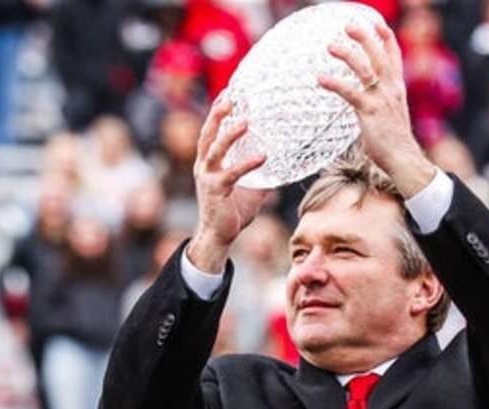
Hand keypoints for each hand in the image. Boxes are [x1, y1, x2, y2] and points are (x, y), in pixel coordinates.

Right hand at [189, 98, 269, 272]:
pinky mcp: (215, 191)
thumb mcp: (251, 190)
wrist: (219, 235)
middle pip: (208, 134)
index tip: (227, 93)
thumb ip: (263, 176)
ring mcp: (208, 178)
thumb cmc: (232, 211)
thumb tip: (283, 168)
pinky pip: (232, 174)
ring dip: (229, 134)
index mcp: (210, 162)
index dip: (218, 113)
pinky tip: (262, 156)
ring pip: (215, 150)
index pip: (211, 131)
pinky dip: (247, 165)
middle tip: (229, 98)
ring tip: (244, 121)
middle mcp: (205, 166)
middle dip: (217, 115)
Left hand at [319, 23, 434, 197]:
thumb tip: (368, 98)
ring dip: (348, 54)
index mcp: (397, 89)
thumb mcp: (392, 114)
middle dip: (365, 37)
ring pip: (365, 69)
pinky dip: (335, 83)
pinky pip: (350, 93)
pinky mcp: (369, 112)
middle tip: (349, 25)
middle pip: (379, 55)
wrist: (403, 159)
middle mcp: (391, 89)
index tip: (376, 23)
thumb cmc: (394, 141)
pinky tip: (321, 78)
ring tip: (331, 46)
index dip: (386, 38)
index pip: (393, 56)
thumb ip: (383, 101)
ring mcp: (381, 100)